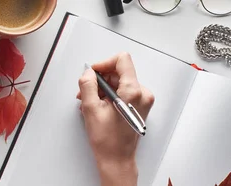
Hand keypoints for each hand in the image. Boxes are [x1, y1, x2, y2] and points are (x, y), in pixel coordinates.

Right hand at [77, 52, 154, 185]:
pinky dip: (110, 95)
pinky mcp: (140, 105)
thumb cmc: (107, 139)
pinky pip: (123, 91)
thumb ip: (87, 85)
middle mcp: (142, 94)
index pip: (122, 60)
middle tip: (87, 92)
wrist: (117, 158)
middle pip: (119, 72)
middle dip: (100, 79)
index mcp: (133, 92)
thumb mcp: (91, 109)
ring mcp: (143, 100)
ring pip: (120, 82)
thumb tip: (88, 73)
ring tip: (91, 102)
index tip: (93, 73)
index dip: (104, 64)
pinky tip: (99, 107)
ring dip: (103, 89)